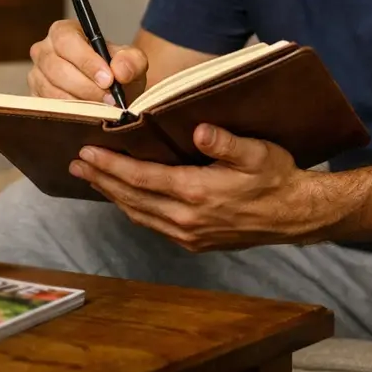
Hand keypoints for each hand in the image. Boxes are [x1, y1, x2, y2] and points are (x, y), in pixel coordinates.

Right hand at [28, 19, 147, 102]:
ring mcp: (36, 75)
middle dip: (85, 86)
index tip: (108, 80)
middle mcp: (44, 51)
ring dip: (79, 102)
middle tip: (109, 99)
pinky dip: (70, 113)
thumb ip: (131, 61)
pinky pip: (48, 107)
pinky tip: (88, 115)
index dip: (86, 61)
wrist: (110, 93)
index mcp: (63, 32)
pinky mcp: (35, 97)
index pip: (67, 41)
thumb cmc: (116, 71)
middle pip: (56, 68)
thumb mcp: (132, 62)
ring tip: (103, 108)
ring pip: (51, 90)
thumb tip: (120, 71)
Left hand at [70, 123, 334, 251]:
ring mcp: (188, 234)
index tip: (86, 152)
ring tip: (91, 177)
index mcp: (196, 193)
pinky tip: (124, 196)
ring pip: (138, 213)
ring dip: (112, 194)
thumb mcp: (256, 152)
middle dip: (101, 179)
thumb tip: (197, 130)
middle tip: (75, 162)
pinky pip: (153, 223)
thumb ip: (225, 142)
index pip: (140, 177)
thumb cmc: (276, 177)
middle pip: (131, 197)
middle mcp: (186, 218)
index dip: (110, 165)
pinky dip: (133, 207)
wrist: (295, 215)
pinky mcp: (194, 241)